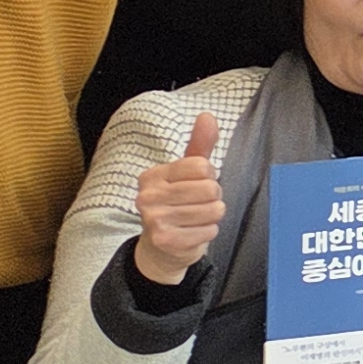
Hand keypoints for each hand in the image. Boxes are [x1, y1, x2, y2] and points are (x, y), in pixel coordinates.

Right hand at [130, 109, 225, 287]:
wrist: (161, 248)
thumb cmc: (178, 204)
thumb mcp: (187, 173)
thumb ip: (199, 144)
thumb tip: (207, 115)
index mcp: (152, 176)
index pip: (202, 166)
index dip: (209, 176)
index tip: (196, 184)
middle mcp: (148, 196)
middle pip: (210, 188)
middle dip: (213, 197)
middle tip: (196, 204)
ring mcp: (154, 220)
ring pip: (214, 210)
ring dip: (211, 216)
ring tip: (195, 218)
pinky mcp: (166, 241)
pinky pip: (210, 231)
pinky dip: (208, 232)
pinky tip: (192, 232)